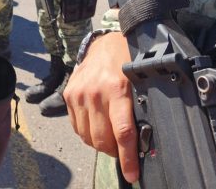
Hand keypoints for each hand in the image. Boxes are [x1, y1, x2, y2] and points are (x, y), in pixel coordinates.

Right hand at [64, 31, 138, 183]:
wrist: (105, 41)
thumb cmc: (128, 60)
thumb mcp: (140, 79)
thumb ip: (140, 105)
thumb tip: (146, 138)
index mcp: (117, 88)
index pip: (123, 132)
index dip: (128, 158)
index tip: (132, 174)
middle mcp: (95, 92)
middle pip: (102, 139)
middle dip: (114, 152)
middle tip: (123, 151)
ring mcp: (79, 94)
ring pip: (87, 136)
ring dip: (100, 144)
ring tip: (110, 137)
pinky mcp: (69, 94)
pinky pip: (76, 127)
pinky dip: (87, 133)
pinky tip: (98, 126)